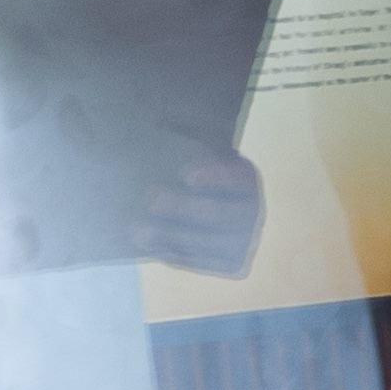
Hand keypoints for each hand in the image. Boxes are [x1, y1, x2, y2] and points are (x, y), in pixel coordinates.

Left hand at [137, 144, 265, 277]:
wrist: (222, 204)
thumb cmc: (202, 171)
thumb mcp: (203, 152)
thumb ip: (187, 139)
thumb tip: (157, 125)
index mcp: (247, 180)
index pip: (234, 179)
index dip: (214, 178)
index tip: (185, 174)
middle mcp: (252, 213)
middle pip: (217, 214)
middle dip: (183, 208)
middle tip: (151, 199)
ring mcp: (242, 243)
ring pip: (204, 243)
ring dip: (170, 237)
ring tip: (138, 231)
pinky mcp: (229, 264)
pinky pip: (199, 262)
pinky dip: (173, 255)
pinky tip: (151, 246)